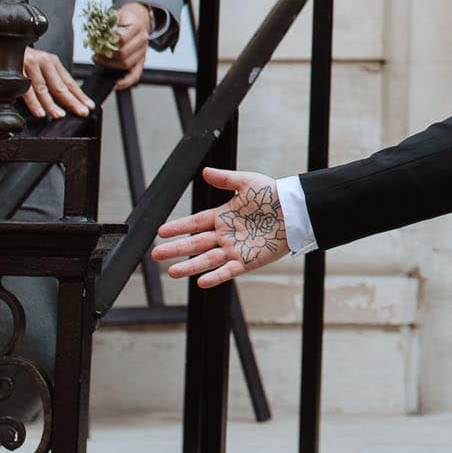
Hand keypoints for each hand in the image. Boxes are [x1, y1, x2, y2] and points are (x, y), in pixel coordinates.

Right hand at [22, 45, 92, 119]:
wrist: (3, 43)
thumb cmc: (22, 58)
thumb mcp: (40, 66)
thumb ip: (50, 80)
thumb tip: (65, 100)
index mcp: (52, 62)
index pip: (69, 82)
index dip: (80, 95)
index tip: (89, 106)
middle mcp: (43, 62)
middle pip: (59, 86)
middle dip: (72, 101)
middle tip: (82, 112)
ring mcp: (30, 65)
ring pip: (43, 89)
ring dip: (52, 104)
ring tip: (60, 115)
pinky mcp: (16, 70)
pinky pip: (26, 90)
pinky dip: (33, 103)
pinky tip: (40, 112)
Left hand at [97, 2, 152, 89]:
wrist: (139, 18)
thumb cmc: (124, 18)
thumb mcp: (116, 15)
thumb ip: (107, 25)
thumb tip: (95, 39)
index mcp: (137, 26)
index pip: (121, 39)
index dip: (107, 44)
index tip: (96, 46)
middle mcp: (143, 39)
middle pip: (124, 53)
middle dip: (107, 57)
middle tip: (96, 56)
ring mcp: (144, 51)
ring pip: (127, 64)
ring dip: (111, 65)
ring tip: (100, 61)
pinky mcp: (142, 60)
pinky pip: (136, 74)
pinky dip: (126, 82)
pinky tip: (116, 84)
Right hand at [151, 168, 288, 287]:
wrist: (295, 210)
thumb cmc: (272, 195)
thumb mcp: (247, 183)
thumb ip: (225, 179)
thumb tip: (205, 171)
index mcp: (222, 216)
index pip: (194, 222)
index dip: (178, 227)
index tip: (160, 232)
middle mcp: (225, 235)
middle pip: (195, 243)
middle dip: (175, 249)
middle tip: (156, 255)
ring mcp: (234, 249)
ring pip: (207, 259)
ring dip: (189, 266)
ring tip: (171, 272)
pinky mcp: (247, 261)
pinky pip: (228, 270)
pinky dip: (216, 276)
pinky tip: (201, 281)